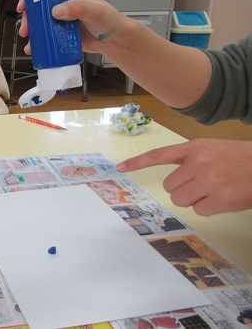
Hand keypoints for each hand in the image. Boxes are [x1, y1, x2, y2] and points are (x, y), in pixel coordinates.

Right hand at [17, 0, 127, 54]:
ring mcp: (59, 17)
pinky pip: (44, 34)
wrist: (112, 40)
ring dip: (31, 28)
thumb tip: (56, 11)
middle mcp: (62, 1)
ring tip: (28, 38)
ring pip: (39, 20)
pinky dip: (37, 40)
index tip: (25, 2)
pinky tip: (33, 47)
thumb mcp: (93, 10)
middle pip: (38, 4)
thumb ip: (77, 8)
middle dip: (28, 15)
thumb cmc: (108, 19)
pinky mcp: (59, 31)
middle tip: (26, 26)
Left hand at [116, 139, 251, 215]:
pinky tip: (223, 198)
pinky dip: (208, 208)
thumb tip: (173, 181)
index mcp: (194, 148)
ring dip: (194, 200)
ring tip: (214, 190)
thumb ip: (190, 159)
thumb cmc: (238, 159)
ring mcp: (210, 181)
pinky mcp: (220, 200)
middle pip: (170, 186)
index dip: (137, 162)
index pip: (159, 154)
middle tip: (203, 183)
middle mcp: (199, 162)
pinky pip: (199, 211)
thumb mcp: (211, 149)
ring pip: (181, 200)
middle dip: (183, 188)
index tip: (119, 168)